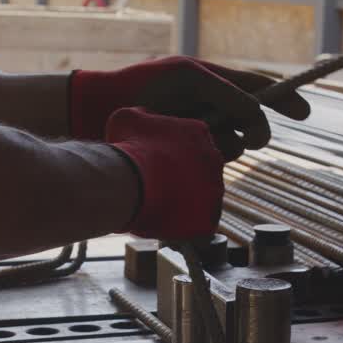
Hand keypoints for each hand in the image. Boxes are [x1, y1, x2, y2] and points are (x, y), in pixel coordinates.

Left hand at [70, 57, 310, 160]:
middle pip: (249, 123)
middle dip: (252, 130)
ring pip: (232, 147)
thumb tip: (259, 118)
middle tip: (248, 138)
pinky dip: (207, 163)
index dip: (283, 99)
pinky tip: (184, 158)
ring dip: (222, 145)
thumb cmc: (141, 88)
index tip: (304, 115)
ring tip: (190, 139)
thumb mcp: (191, 80)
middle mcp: (206, 110)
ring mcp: (195, 135)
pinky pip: (211, 166)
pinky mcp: (182, 159)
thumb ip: (230, 95)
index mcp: (210, 83)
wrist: (96, 114)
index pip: (257, 88)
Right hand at [106, 107, 223, 239]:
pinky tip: (167, 224)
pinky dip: (186, 226)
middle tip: (159, 186)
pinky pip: (201, 224)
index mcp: (199, 132)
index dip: (173, 156)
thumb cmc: (127, 148)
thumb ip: (143, 117)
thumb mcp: (127, 119)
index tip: (157, 164)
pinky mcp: (209, 218)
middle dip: (183, 178)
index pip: (193, 144)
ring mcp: (214, 190)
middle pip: (202, 170)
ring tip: (160, 206)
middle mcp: (214, 158)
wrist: (129, 182)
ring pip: (204, 198)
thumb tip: (143, 118)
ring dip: (186, 202)